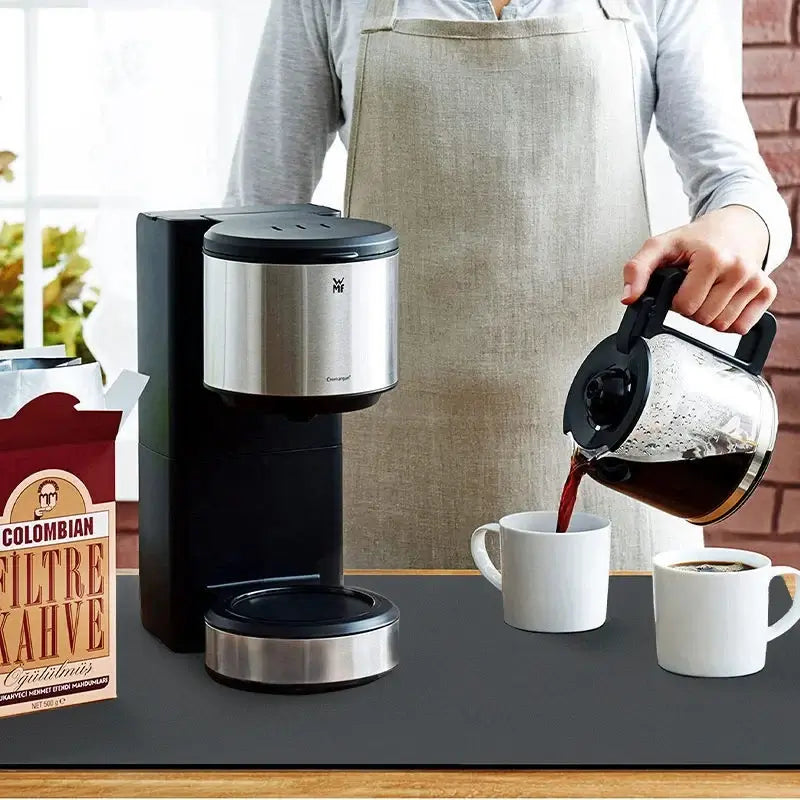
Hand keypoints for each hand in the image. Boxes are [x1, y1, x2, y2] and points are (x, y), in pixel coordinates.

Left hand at [622, 206, 775, 334]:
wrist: (736, 226)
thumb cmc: (698, 238)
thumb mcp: (661, 245)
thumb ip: (637, 269)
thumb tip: (628, 297)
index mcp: (713, 259)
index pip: (685, 307)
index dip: (675, 301)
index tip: (679, 286)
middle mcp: (739, 270)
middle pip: (703, 319)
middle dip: (691, 309)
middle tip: (693, 288)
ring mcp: (755, 281)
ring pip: (721, 326)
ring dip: (709, 315)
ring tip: (708, 292)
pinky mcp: (767, 291)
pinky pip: (741, 327)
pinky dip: (729, 320)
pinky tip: (724, 300)